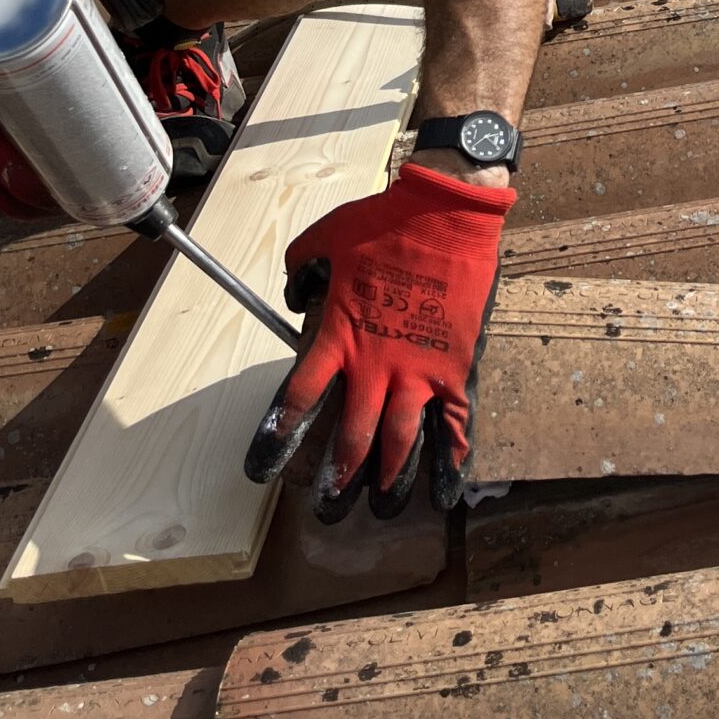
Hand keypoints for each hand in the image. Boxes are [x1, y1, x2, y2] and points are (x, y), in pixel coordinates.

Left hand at [243, 162, 513, 519]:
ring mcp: (419, 370)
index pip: (298, 399)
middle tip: (326, 508)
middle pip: (351, 437)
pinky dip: (450, 459)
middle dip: (336, 479)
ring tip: (381, 507)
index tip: (262, 467)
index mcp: (339, 337)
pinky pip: (453, 423)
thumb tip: (294, 296)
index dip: (277, 436)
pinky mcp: (455, 366)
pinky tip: (445, 488)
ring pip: (400, 442)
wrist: (446, 211)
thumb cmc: (382, 222)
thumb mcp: (322, 239)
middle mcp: (376, 365)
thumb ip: (299, 271)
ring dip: (389, 480)